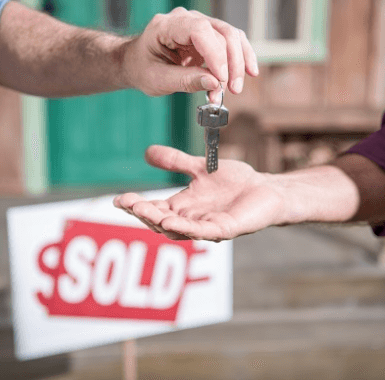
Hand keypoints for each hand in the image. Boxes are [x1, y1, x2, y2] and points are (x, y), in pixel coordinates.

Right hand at [113, 145, 284, 240]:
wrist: (267, 189)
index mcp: (183, 206)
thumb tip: (147, 152)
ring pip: (177, 229)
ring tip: (143, 211)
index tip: (118, 199)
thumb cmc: (236, 182)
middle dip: (142, 213)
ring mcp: (207, 227)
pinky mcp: (225, 229)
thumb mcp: (200, 167)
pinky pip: (203, 231)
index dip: (136, 206)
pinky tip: (171, 222)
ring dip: (159, 221)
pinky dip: (186, 228)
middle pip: (160, 221)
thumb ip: (176, 162)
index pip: (154, 208)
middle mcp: (191, 220)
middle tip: (126, 203)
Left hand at [122, 7, 258, 101]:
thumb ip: (186, 81)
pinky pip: (231, 42)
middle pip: (220, 33)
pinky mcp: (209, 36)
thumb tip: (214, 84)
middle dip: (230, 64)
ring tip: (236, 87)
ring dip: (239, 62)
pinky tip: (249, 71)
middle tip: (231, 90)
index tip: (220, 79)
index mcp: (166, 26)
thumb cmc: (143, 68)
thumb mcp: (158, 80)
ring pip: (231, 36)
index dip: (214, 54)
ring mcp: (199, 24)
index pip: (199, 30)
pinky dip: (241, 57)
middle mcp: (185, 19)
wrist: (137, 62)